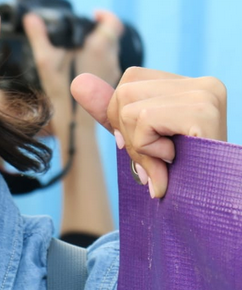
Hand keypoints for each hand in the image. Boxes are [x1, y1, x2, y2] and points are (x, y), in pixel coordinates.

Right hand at [23, 10, 122, 118]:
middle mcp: (111, 57)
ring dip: (98, 48)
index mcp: (99, 46)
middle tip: (81, 34)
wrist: (75, 122)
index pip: (113, 22)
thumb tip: (30, 17)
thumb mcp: (46, 60)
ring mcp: (113, 72)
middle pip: (111, 36)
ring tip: (79, 53)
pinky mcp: (111, 85)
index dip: (105, 15)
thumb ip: (38, 36)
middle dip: (98, 32)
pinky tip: (81, 71)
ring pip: (110, 52)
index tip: (94, 14)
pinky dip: (98, 63)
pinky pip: (107, 67)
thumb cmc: (62, 89)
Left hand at [71, 67, 226, 197]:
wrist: (212, 210)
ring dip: (139, 145)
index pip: (129, 79)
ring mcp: (205, 95)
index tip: (151, 143)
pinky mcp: (203, 112)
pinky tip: (174, 159)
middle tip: (158, 158)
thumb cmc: (179, 176)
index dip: (124, 116)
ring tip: (168, 160)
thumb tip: (77, 82)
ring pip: (129, 108)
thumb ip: (111, 111)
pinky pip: (143, 120)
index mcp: (191, 85)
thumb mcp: (139, 139)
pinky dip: (148, 148)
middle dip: (128, 133)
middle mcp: (203, 84)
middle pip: (124, 92)